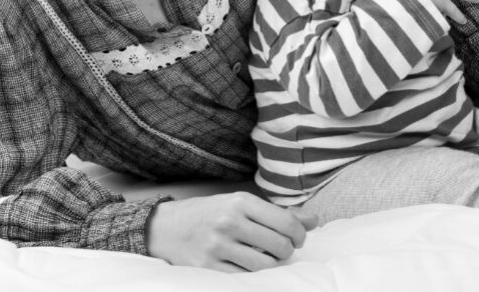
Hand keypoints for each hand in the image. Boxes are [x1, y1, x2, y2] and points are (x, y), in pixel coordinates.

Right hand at [146, 192, 317, 271]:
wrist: (163, 227)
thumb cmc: (209, 213)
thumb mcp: (240, 204)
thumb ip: (277, 213)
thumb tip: (314, 221)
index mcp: (240, 202)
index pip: (286, 221)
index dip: (300, 234)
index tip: (299, 238)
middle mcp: (229, 222)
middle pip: (279, 245)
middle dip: (288, 250)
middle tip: (284, 249)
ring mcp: (217, 246)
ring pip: (265, 264)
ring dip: (273, 264)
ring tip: (268, 257)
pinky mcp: (206, 267)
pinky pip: (244, 276)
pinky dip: (254, 274)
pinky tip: (251, 266)